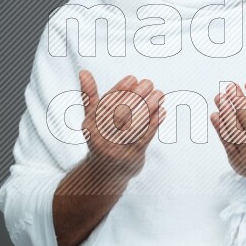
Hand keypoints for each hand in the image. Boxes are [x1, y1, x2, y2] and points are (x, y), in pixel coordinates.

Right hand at [79, 70, 165, 191]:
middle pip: (121, 113)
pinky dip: (155, 122)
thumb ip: (89, 95)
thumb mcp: (92, 118)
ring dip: (149, 107)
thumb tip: (83, 72)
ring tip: (159, 94)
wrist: (104, 173)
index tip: (133, 78)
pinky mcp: (132, 157)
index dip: (120, 89)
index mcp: (90, 125)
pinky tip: (162, 110)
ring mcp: (116, 149)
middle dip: (137, 96)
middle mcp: (101, 138)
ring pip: (135, 124)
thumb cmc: (100, 137)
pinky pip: (145, 137)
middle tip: (149, 83)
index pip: (106, 104)